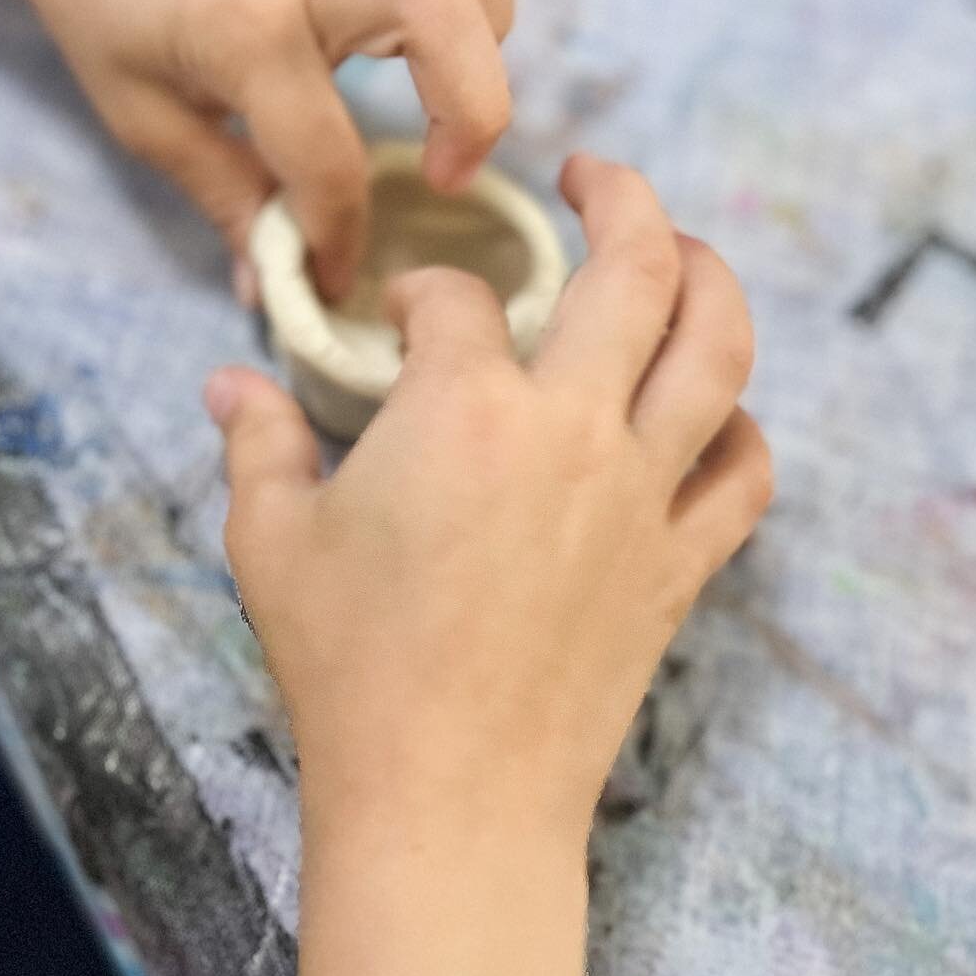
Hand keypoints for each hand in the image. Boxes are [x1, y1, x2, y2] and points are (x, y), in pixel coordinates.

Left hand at [0, 0, 513, 298]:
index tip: (333, 278)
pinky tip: (443, 41)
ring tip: (454, 93)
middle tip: (445, 175)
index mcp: (239, 28)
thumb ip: (225, 200)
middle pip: (435, 8)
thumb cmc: (103, 10)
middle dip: (472, 110)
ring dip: (486, 23)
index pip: (324, 152)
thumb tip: (275, 291)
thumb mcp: (145, 122)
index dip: (337, 235)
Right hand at [204, 154, 771, 975]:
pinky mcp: (678, 564)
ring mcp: (640, 495)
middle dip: (619, 196)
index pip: (457, 295)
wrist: (447, 801)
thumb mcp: (271, 542)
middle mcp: (572, 429)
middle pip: (634, 267)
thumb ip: (256, 442)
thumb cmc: (348, 669)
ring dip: (710, 275)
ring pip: (719, 348)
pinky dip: (740, 423)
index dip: (424, 288)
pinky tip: (712, 408)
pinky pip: (744, 471)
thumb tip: (230, 381)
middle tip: (592, 175)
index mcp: (464, 409)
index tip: (404, 312)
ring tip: (683, 249)